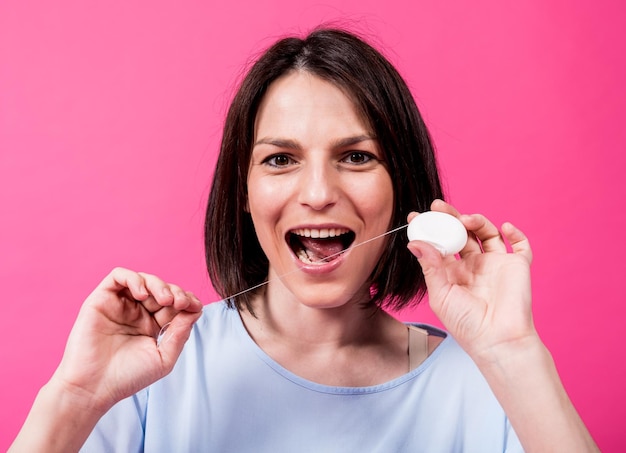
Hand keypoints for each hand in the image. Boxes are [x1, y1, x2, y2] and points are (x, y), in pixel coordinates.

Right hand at [51, 267, 202, 412]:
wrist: (93, 388)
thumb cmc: (126, 378)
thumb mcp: (163, 358)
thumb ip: (180, 334)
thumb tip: (196, 310)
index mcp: (153, 326)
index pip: (175, 304)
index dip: (188, 301)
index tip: (195, 307)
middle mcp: (138, 313)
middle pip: (162, 289)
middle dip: (176, 292)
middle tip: (180, 303)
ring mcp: (120, 305)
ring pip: (143, 279)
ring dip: (159, 284)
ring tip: (165, 299)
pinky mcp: (101, 300)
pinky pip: (118, 276)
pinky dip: (134, 279)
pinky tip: (142, 294)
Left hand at [407, 200, 534, 361]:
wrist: (497, 340)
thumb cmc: (466, 324)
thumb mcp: (441, 294)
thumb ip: (430, 267)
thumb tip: (415, 242)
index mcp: (452, 272)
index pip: (439, 244)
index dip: (430, 229)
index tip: (415, 216)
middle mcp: (473, 265)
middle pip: (461, 233)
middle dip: (450, 218)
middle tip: (438, 206)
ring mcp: (496, 264)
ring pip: (486, 233)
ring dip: (476, 221)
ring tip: (466, 219)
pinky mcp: (517, 266)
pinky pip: (520, 245)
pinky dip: (516, 233)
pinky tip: (505, 227)